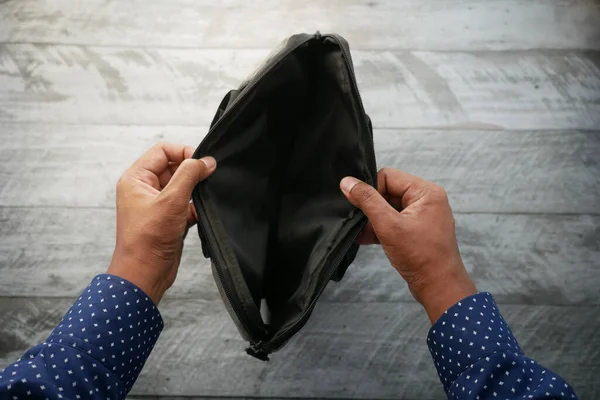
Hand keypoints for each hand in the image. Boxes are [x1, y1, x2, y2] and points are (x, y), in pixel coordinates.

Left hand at [107, 143, 215, 304]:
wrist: (145, 273)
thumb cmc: (148, 239)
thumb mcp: (171, 200)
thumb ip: (189, 175)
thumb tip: (206, 161)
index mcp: (136, 178)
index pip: (163, 151)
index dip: (184, 153)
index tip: (202, 163)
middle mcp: (145, 189)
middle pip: (174, 167)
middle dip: (192, 172)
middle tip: (207, 179)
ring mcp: (157, 204)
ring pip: (182, 186)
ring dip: (195, 190)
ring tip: (202, 198)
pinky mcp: (168, 218)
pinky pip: (186, 204)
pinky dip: (195, 207)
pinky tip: (199, 214)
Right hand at [340, 168, 475, 322]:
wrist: (439, 287)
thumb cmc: (420, 256)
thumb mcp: (388, 225)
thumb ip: (367, 201)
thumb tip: (347, 182)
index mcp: (425, 192)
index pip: (388, 176)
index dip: (371, 190)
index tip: (361, 207)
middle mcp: (426, 200)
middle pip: (387, 191)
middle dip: (371, 207)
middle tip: (360, 222)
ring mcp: (422, 216)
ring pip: (388, 208)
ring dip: (373, 220)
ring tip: (361, 233)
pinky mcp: (416, 231)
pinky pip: (393, 222)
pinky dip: (380, 229)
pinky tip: (364, 239)